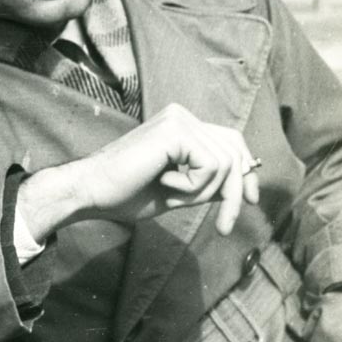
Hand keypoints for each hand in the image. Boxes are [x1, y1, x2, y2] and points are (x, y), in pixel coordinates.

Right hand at [18, 103, 259, 241]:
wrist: (91, 192)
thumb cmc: (126, 193)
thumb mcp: (179, 191)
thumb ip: (208, 183)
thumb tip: (243, 183)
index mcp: (181, 125)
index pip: (231, 141)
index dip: (246, 171)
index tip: (250, 201)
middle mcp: (182, 116)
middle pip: (234, 151)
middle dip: (234, 192)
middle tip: (225, 226)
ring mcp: (178, 120)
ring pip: (225, 163)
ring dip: (203, 192)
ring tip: (172, 193)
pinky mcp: (174, 131)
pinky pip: (210, 166)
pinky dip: (193, 187)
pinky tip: (164, 183)